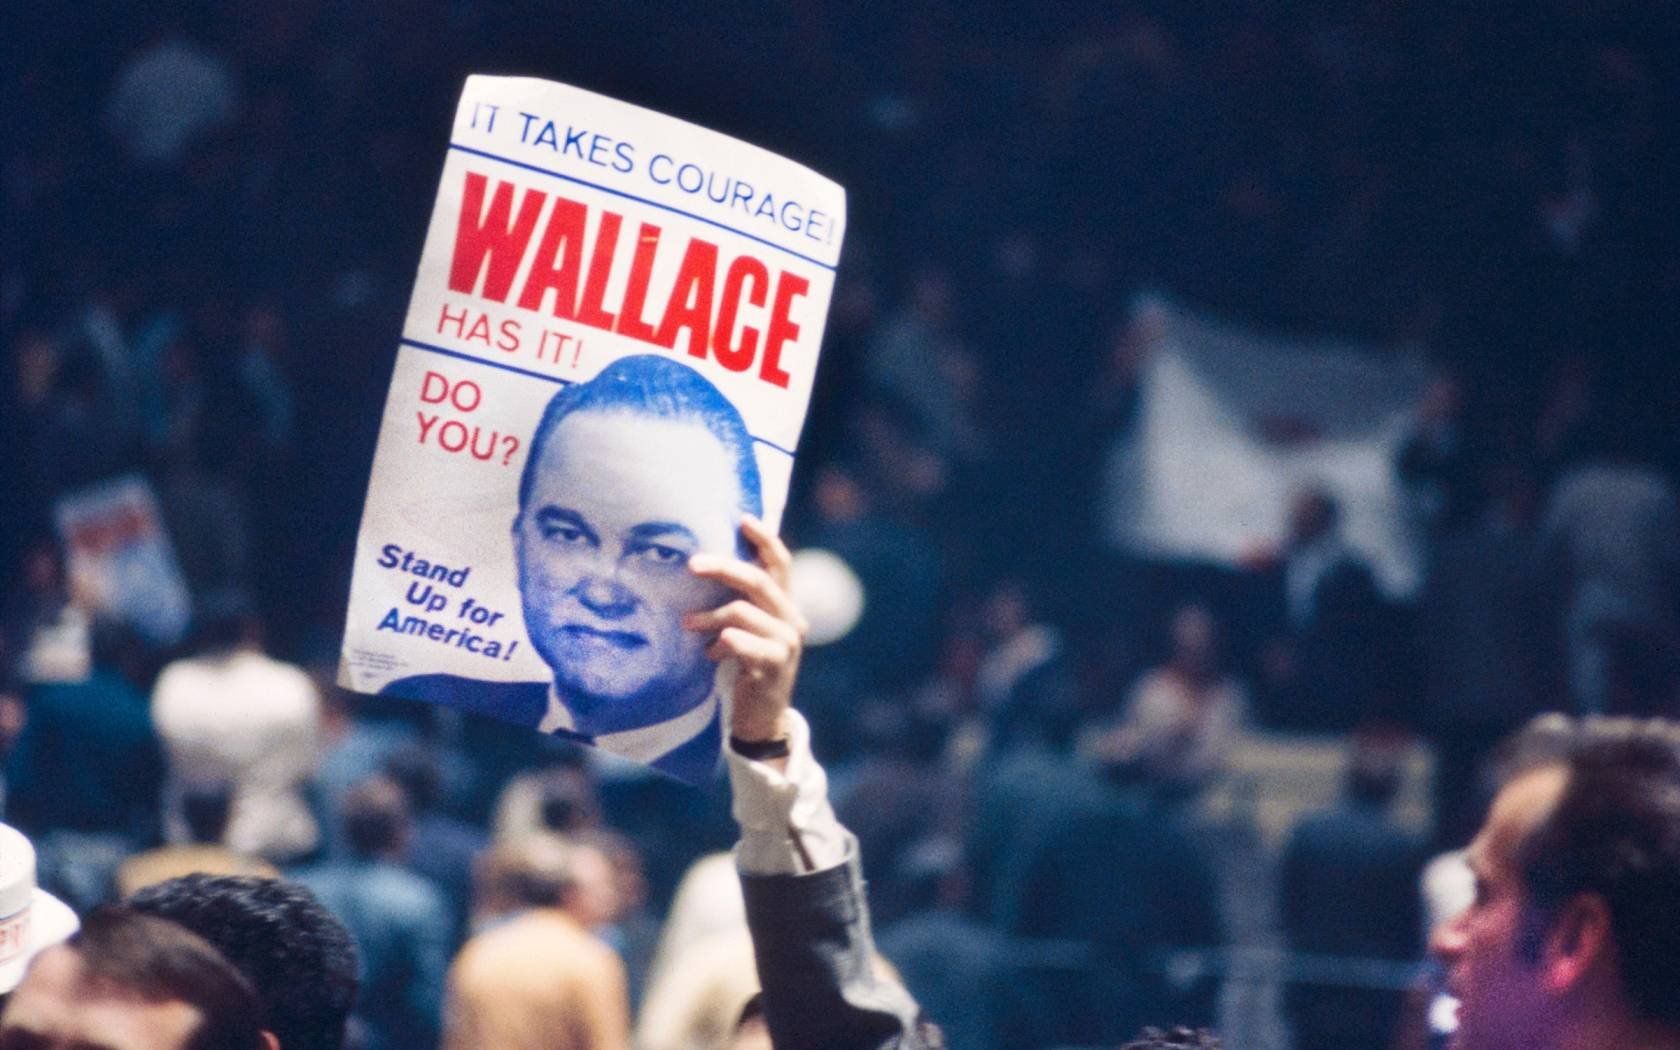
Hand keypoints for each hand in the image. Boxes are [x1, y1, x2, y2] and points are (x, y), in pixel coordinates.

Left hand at [686, 515, 808, 744]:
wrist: (763, 716)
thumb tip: (706, 566)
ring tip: (689, 624)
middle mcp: (792, 620)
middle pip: (759, 580)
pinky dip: (717, 645)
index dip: (764, 539)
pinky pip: (738, 642)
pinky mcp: (773, 666)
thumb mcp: (748, 629)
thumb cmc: (748, 665)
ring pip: (742, 612)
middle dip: (723, 567)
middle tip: (692, 563)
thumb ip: (740, 602)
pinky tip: (710, 655)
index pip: (781, 564)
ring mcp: (786, 644)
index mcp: (786, 606)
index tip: (742, 518)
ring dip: (710, 616)